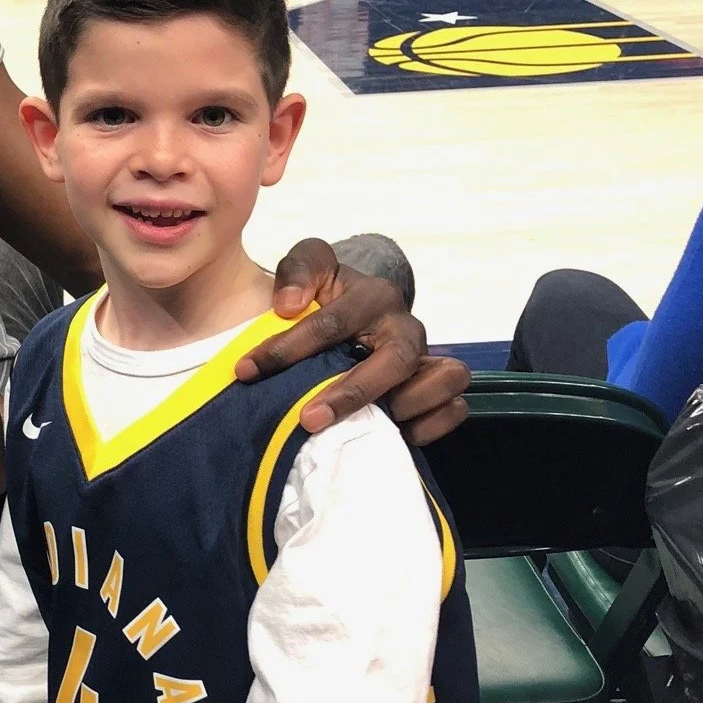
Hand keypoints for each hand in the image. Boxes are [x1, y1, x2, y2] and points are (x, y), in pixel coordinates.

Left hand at [235, 238, 469, 446]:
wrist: (352, 313)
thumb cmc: (325, 295)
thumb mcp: (307, 268)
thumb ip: (296, 272)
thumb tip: (289, 305)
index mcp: (373, 295)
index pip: (332, 321)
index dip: (287, 348)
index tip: (248, 371)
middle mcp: (406, 326)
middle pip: (396, 359)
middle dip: (352, 393)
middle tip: (308, 418)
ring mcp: (427, 358)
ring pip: (445, 379)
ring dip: (405, 406)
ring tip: (361, 426)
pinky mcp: (438, 387)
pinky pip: (454, 408)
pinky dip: (431, 424)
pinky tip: (395, 434)